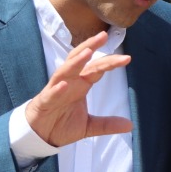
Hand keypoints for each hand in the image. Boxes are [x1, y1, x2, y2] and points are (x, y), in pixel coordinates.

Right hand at [25, 31, 132, 146]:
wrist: (40, 136)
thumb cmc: (62, 123)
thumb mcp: (89, 126)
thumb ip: (107, 124)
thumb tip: (130, 125)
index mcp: (81, 84)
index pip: (97, 68)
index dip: (110, 62)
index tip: (127, 58)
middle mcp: (69, 82)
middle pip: (80, 59)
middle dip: (90, 46)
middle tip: (103, 35)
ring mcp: (55, 90)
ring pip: (64, 71)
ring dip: (75, 62)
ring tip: (87, 53)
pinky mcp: (44, 102)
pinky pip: (50, 94)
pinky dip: (57, 89)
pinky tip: (64, 84)